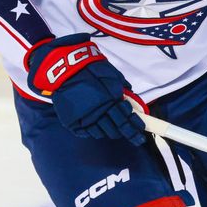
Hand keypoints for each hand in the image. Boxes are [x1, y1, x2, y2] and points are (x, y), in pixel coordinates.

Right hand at [25, 33, 145, 145]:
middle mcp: (100, 113)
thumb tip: (131, 97)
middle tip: (135, 138)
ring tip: (116, 131)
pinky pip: (88, 133)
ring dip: (112, 132)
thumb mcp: (111, 75)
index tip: (141, 131)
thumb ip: (122, 88)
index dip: (136, 127)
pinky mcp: (74, 122)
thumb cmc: (90, 68)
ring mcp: (86, 119)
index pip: (127, 119)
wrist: (66, 68)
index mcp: (111, 101)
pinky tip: (100, 129)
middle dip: (128, 133)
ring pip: (103, 133)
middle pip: (117, 129)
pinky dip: (95, 132)